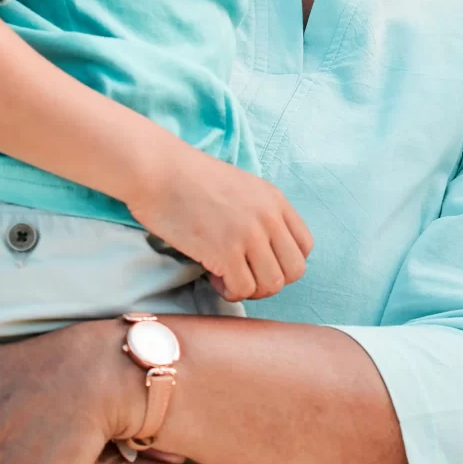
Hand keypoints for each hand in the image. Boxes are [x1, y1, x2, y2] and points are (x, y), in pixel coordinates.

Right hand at [129, 145, 313, 302]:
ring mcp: (249, 235)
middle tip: (245, 276)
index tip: (260, 262)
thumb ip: (260, 213)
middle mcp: (269, 218)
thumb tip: (265, 249)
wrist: (158, 171)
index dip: (284, 262)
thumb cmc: (190, 179)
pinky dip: (230, 292)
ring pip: (272, 285)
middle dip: (271, 281)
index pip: (304, 246)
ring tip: (227, 277)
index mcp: (275, 200)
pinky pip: (243, 289)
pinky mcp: (225, 251)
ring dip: (250, 290)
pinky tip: (214, 278)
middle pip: (294, 271)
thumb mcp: (241, 187)